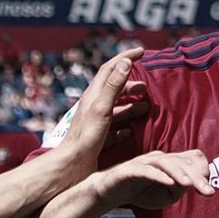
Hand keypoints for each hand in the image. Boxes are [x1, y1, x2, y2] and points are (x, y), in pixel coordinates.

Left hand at [47, 50, 149, 183]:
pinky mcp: (97, 139)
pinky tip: (132, 132)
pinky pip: (113, 130)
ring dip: (131, 106)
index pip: (110, 69)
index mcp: (94, 96)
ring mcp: (95, 123)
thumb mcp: (102, 107)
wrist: (71, 166)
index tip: (142, 51)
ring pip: (115, 109)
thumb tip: (125, 62)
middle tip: (147, 87)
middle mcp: (93, 107)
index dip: (125, 58)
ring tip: (146, 108)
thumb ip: (114, 85)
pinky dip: (125, 127)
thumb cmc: (86, 137)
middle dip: (131, 84)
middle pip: (114, 89)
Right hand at [99, 147, 213, 210]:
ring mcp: (145, 162)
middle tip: (209, 192)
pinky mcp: (130, 169)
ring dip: (180, 173)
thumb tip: (191, 184)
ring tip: (190, 185)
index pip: (193, 158)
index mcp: (172, 162)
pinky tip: (169, 183)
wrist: (111, 193)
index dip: (203, 170)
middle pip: (183, 161)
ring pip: (167, 163)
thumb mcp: (166, 196)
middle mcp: (160, 158)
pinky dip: (159, 176)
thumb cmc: (141, 192)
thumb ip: (180, 190)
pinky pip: (147, 171)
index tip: (209, 187)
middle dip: (198, 177)